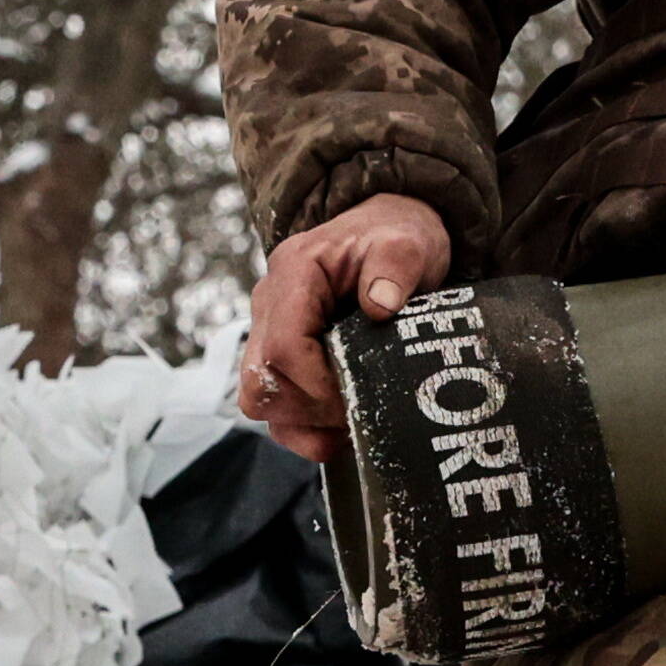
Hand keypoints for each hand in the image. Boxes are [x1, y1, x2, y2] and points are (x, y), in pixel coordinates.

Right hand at [235, 193, 455, 462]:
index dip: (318, 386)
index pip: (283, 347)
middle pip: (260, 381)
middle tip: (359, 410)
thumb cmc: (394, 238)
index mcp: (295, 273)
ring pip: (259, 400)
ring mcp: (270, 332)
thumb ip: (395, 267)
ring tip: (354, 421)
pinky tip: (343, 430)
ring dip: (305, 423)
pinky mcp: (280, 357)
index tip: (359, 398)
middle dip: (309, 409)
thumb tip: (380, 306)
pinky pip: (275, 410)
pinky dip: (306, 430)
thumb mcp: (406, 244)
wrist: (387, 235)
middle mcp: (270, 304)